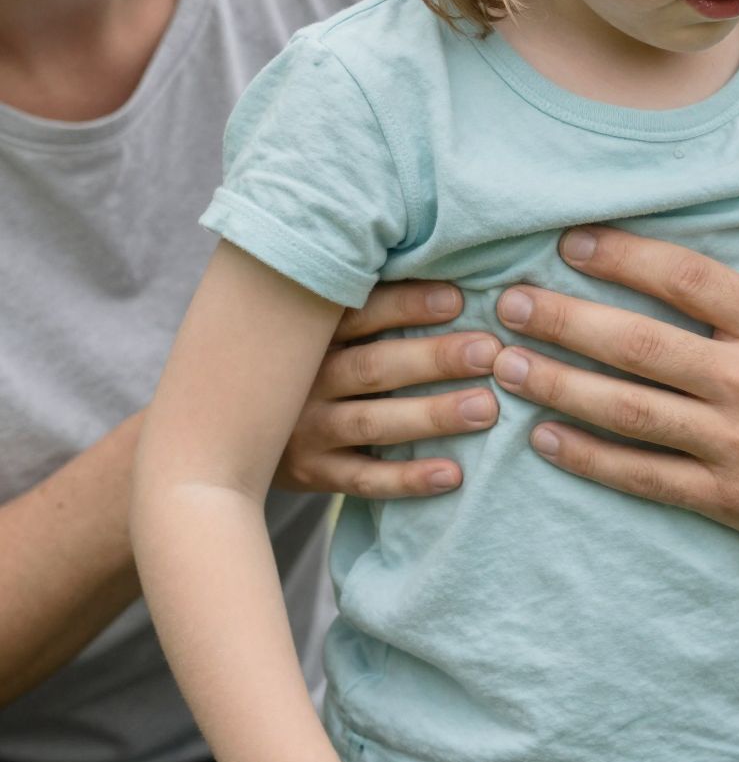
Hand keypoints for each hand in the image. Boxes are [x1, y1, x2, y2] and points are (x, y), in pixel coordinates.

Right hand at [275, 282, 499, 499]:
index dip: (407, 305)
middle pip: (373, 368)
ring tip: (485, 408)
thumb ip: (366, 308)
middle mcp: (304, 380)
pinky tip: (452, 474)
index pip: (359, 313)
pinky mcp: (313, 474)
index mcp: (311, 335)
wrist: (228, 431)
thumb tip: (453, 281)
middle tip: (489, 352)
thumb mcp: (319, 331)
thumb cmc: (306, 365)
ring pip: (371, 423)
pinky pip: (363, 480)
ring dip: (430, 416)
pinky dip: (407, 479)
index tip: (458, 300)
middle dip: (433, 359)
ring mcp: (305, 430)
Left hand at [491, 221, 738, 562]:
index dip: (624, 255)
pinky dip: (590, 458)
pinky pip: (643, 477)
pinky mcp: (726, 498)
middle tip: (509, 302)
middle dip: (566, 320)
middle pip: (639, 344)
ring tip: (506, 364)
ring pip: (628, 411)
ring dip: (559, 387)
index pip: (687, 279)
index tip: (571, 240)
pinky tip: (545, 439)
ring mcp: (734, 444)